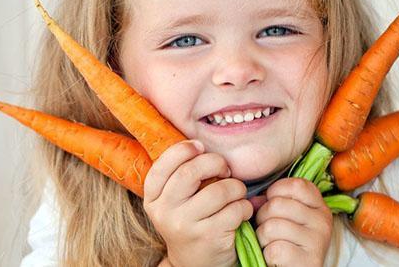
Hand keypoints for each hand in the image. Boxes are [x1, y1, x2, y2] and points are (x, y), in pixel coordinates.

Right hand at [143, 140, 252, 266]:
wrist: (194, 264)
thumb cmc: (190, 221)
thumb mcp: (175, 200)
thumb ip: (180, 174)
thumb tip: (200, 143)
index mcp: (153, 198)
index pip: (163, 165)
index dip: (183, 150)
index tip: (200, 147)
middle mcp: (164, 212)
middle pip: (190, 172)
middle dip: (215, 163)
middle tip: (225, 169)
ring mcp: (184, 227)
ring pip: (218, 191)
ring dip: (236, 187)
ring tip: (237, 193)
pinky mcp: (207, 238)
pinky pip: (235, 210)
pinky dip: (245, 206)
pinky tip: (241, 211)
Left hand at [254, 177, 332, 266]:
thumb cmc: (286, 239)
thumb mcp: (284, 216)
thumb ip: (271, 201)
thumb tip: (252, 201)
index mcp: (318, 205)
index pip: (295, 185)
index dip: (275, 192)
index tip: (272, 205)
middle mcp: (322, 220)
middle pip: (277, 205)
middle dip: (262, 217)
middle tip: (268, 229)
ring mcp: (318, 241)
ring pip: (272, 227)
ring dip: (263, 238)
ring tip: (271, 243)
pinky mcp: (309, 261)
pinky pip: (275, 250)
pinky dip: (268, 255)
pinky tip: (276, 258)